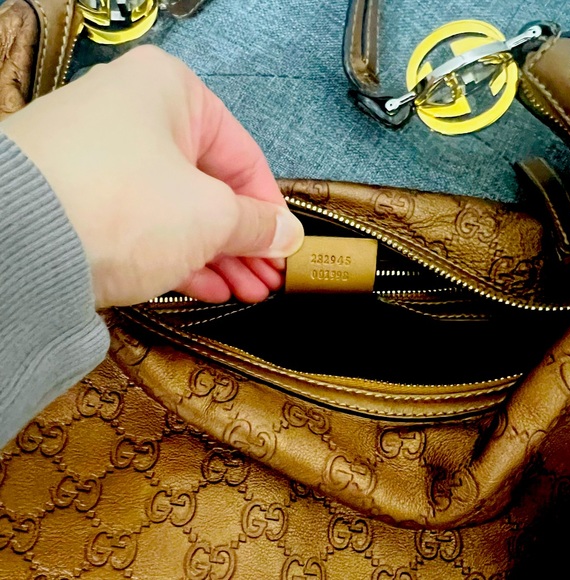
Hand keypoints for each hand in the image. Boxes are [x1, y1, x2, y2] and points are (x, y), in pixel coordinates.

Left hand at [1, 45, 303, 306]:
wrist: (19, 245)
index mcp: (170, 93)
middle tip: (268, 279)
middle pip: (210, 186)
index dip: (271, 209)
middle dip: (245, 241)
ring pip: (179, 211)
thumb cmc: (124, 205)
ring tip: (247, 292)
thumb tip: (287, 235)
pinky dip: (180, 257)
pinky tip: (211, 288)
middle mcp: (133, 116)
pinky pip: (146, 227)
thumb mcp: (210, 215)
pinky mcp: (82, 203)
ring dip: (218, 255)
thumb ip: (257, 224)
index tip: (286, 247)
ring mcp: (103, 161)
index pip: (243, 156)